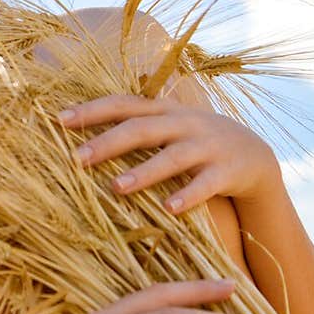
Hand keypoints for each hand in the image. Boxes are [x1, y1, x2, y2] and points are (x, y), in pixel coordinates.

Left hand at [56, 93, 280, 214]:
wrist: (254, 154)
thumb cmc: (195, 141)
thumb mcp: (168, 125)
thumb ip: (134, 124)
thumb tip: (80, 133)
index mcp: (164, 110)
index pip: (123, 104)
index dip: (92, 111)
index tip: (59, 121)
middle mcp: (183, 123)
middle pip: (142, 129)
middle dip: (109, 143)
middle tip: (77, 158)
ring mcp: (206, 146)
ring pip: (172, 157)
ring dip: (144, 172)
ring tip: (116, 188)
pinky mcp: (226, 171)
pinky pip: (205, 184)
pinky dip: (187, 196)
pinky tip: (169, 209)